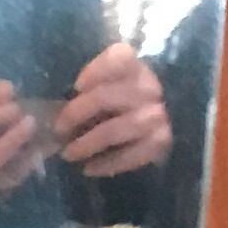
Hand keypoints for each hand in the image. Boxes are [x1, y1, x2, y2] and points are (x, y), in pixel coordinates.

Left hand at [54, 42, 169, 179]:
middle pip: (104, 97)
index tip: (76, 87)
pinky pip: (128, 156)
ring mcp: (155, 115)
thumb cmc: (124, 98)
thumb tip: (58, 107)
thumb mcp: (111, 81)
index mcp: (134, 66)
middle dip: (76, 114)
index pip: (118, 58)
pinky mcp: (159, 141)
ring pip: (114, 130)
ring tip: (68, 155)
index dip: (95, 71)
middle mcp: (148, 87)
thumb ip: (91, 86)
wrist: (170, 116)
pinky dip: (106, 164)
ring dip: (87, 144)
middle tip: (59, 129)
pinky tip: (89, 169)